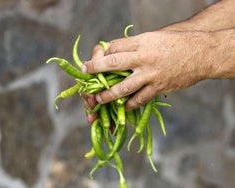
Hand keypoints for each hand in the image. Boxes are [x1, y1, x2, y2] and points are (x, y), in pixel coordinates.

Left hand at [82, 31, 212, 109]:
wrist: (202, 52)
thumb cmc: (177, 42)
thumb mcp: (153, 37)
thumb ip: (136, 45)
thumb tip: (118, 52)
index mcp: (141, 42)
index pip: (114, 47)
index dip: (103, 53)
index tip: (96, 59)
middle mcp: (144, 58)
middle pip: (113, 64)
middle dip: (96, 69)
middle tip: (86, 73)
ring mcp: (151, 74)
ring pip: (124, 87)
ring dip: (109, 94)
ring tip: (99, 99)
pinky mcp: (159, 87)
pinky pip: (140, 98)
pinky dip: (130, 104)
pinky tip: (123, 107)